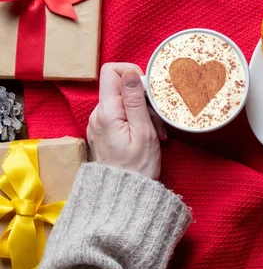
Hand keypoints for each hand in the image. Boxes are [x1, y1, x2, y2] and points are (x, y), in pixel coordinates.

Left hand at [87, 63, 166, 179]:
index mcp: (106, 112)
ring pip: (124, 103)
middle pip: (121, 88)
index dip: (131, 72)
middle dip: (143, 99)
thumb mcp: (143, 131)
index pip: (110, 71)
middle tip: (158, 120)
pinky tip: (148, 137)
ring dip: (143, 113)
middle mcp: (98, 115)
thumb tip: (129, 72)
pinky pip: (121, 116)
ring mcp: (99, 124)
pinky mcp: (104, 132)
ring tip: (156, 134)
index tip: (147, 89)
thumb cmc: (137, 167)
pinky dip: (137, 122)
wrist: (123, 197)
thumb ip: (135, 100)